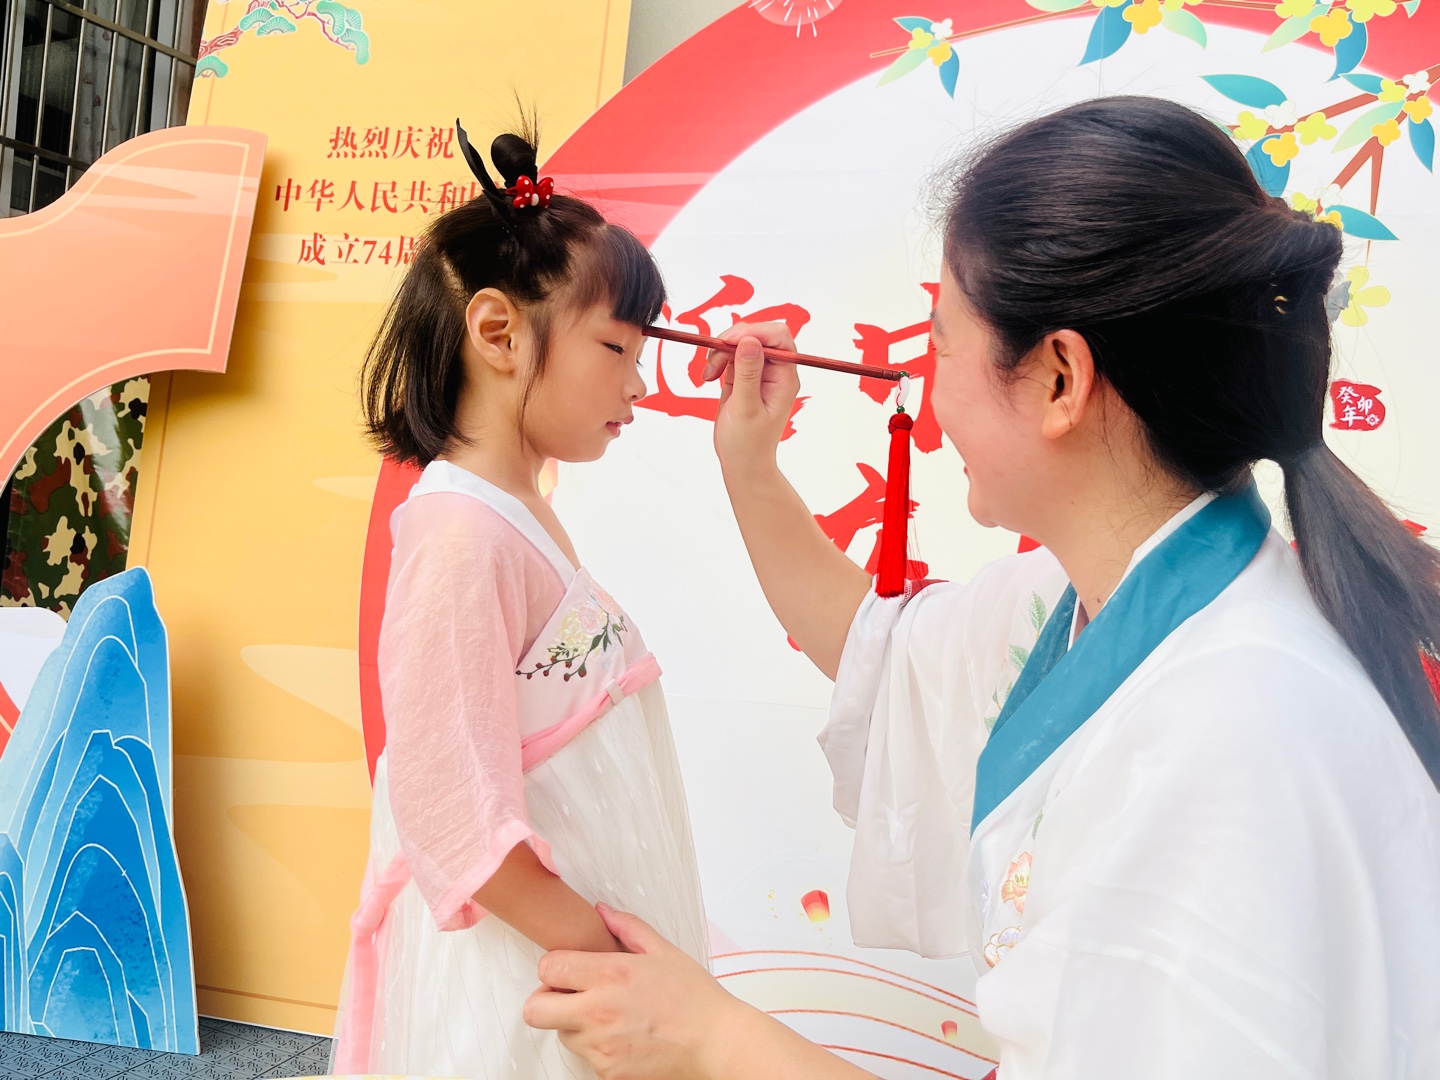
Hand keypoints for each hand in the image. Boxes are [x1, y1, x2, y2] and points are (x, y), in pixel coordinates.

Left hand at [523, 904, 745, 1079]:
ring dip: (573, 1024)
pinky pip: (585, 1057)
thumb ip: (627, 927)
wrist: (716, 1043)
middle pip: (535, 1010)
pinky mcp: (608, 1071)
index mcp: (611, 975)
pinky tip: (622, 1036)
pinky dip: (596, 1047)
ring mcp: (601, 1046)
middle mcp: (599, 1011)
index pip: (548, 969)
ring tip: (606, 1016)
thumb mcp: (663, 951)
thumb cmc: (694, 998)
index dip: (552, 967)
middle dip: (544, 1000)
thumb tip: (601, 912)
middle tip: (567, 996)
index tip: (567, 970)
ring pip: (561, 1034)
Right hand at [707, 322, 800, 481]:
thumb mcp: (746, 409)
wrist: (741, 462)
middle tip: (713, 359)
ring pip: (741, 340)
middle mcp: (775, 370)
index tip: (729, 342)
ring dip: (721, 350)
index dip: (754, 332)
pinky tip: (709, 376)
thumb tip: (750, 341)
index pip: (778, 337)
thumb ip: (748, 374)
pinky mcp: (743, 374)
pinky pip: (730, 353)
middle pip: (758, 334)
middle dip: (733, 340)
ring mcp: (759, 371)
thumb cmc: (748, 444)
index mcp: (785, 378)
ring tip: (709, 374)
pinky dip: (716, 358)